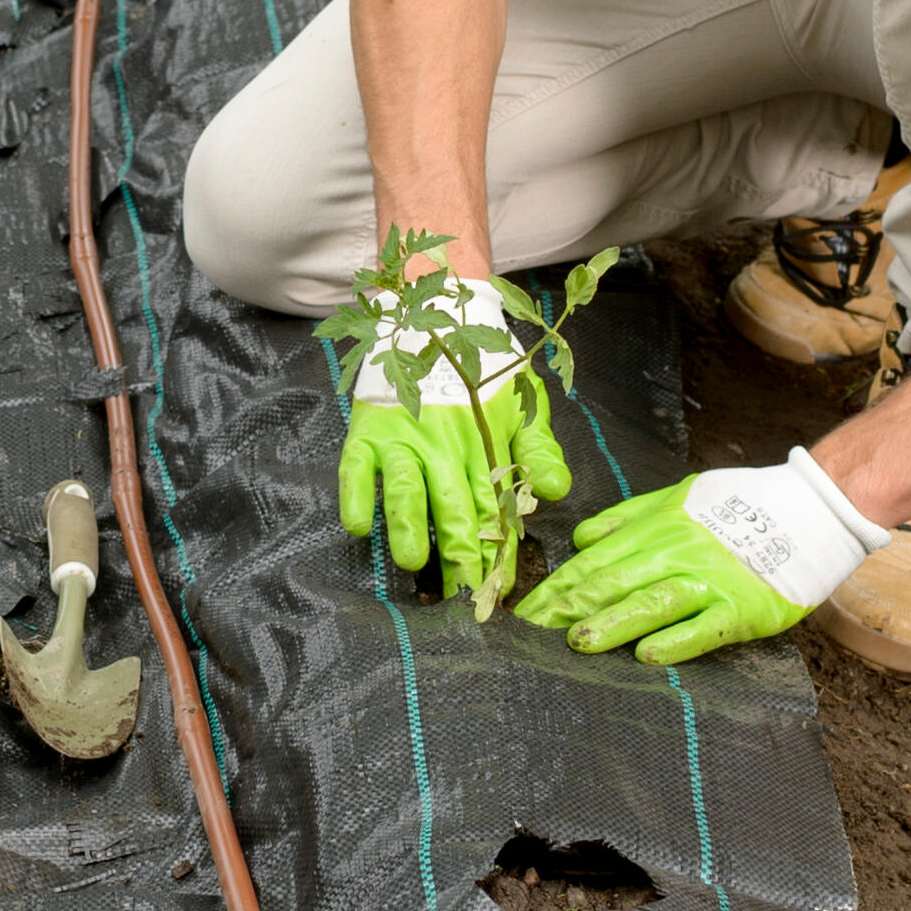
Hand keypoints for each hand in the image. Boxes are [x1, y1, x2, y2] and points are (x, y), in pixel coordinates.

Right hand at [332, 278, 573, 602]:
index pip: (494, 509)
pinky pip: (355, 468)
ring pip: (405, 489)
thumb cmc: (484, 373)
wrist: (437, 316)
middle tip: (464, 594)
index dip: (499, 550)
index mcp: (484, 448)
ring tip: (414, 559)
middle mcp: (443, 447)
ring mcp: (401, 440)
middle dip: (459, 552)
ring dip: (408, 525)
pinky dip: (356, 494)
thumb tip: (556, 492)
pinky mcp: (366, 432)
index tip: (501, 590)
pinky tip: (359, 524)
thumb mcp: (521, 407)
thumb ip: (537, 451)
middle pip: (452, 506)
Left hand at [516, 450, 884, 663]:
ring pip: (650, 602)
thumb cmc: (741, 507)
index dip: (555, 589)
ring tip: (578, 643)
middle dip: (566, 611)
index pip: (591, 563)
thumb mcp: (677, 497)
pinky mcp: (741, 608)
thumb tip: (582, 539)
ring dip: (612, 624)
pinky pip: (703, 628)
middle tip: (530, 637)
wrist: (810, 509)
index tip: (522, 614)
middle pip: (611, 583)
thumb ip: (628, 519)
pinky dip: (676, 641)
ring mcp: (708, 581)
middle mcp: (675, 552)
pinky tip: (648, 656)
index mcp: (655, 528)